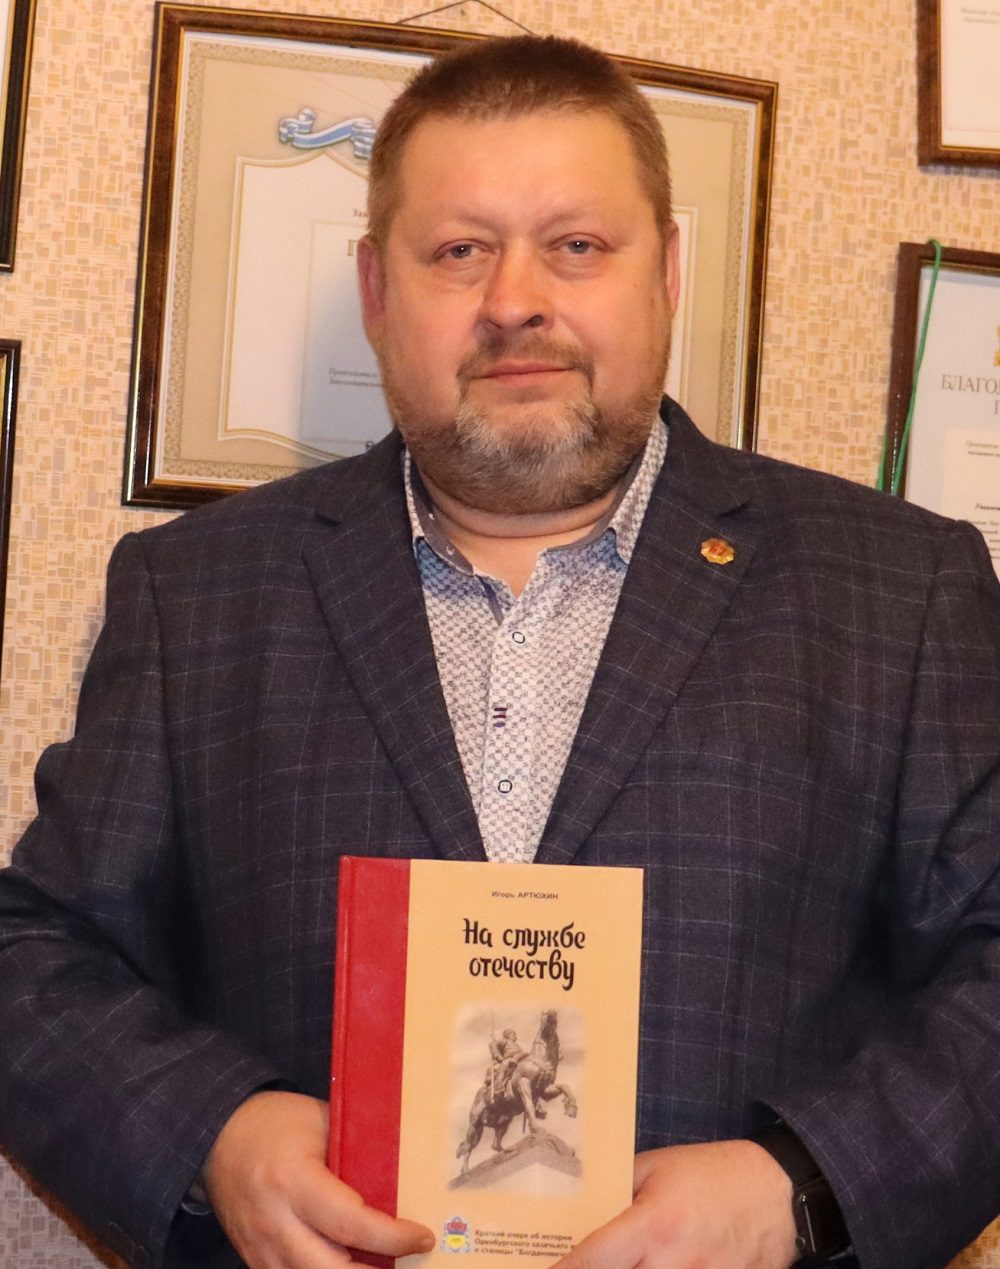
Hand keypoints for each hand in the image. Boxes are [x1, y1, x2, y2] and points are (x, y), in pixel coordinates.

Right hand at [202, 1090, 433, 1267]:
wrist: (218, 1136)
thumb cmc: (276, 1122)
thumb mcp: (320, 1121)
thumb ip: (355, 1147)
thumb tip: (401, 1170)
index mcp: (294, 1180)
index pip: (349, 1223)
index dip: (391, 1237)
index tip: (422, 1237)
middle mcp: (275, 1222)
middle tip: (409, 1262)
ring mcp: (261, 1248)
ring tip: (381, 1265)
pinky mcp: (254, 1261)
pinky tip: (348, 1266)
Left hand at [552, 1140, 798, 1268]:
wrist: (777, 1190)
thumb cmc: (710, 1173)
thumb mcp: (656, 1167)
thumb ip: (617, 1189)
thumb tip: (579, 1207)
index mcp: (655, 1222)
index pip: (596, 1258)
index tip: (544, 1268)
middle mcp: (677, 1261)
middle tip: (582, 1267)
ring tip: (629, 1262)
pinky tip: (656, 1268)